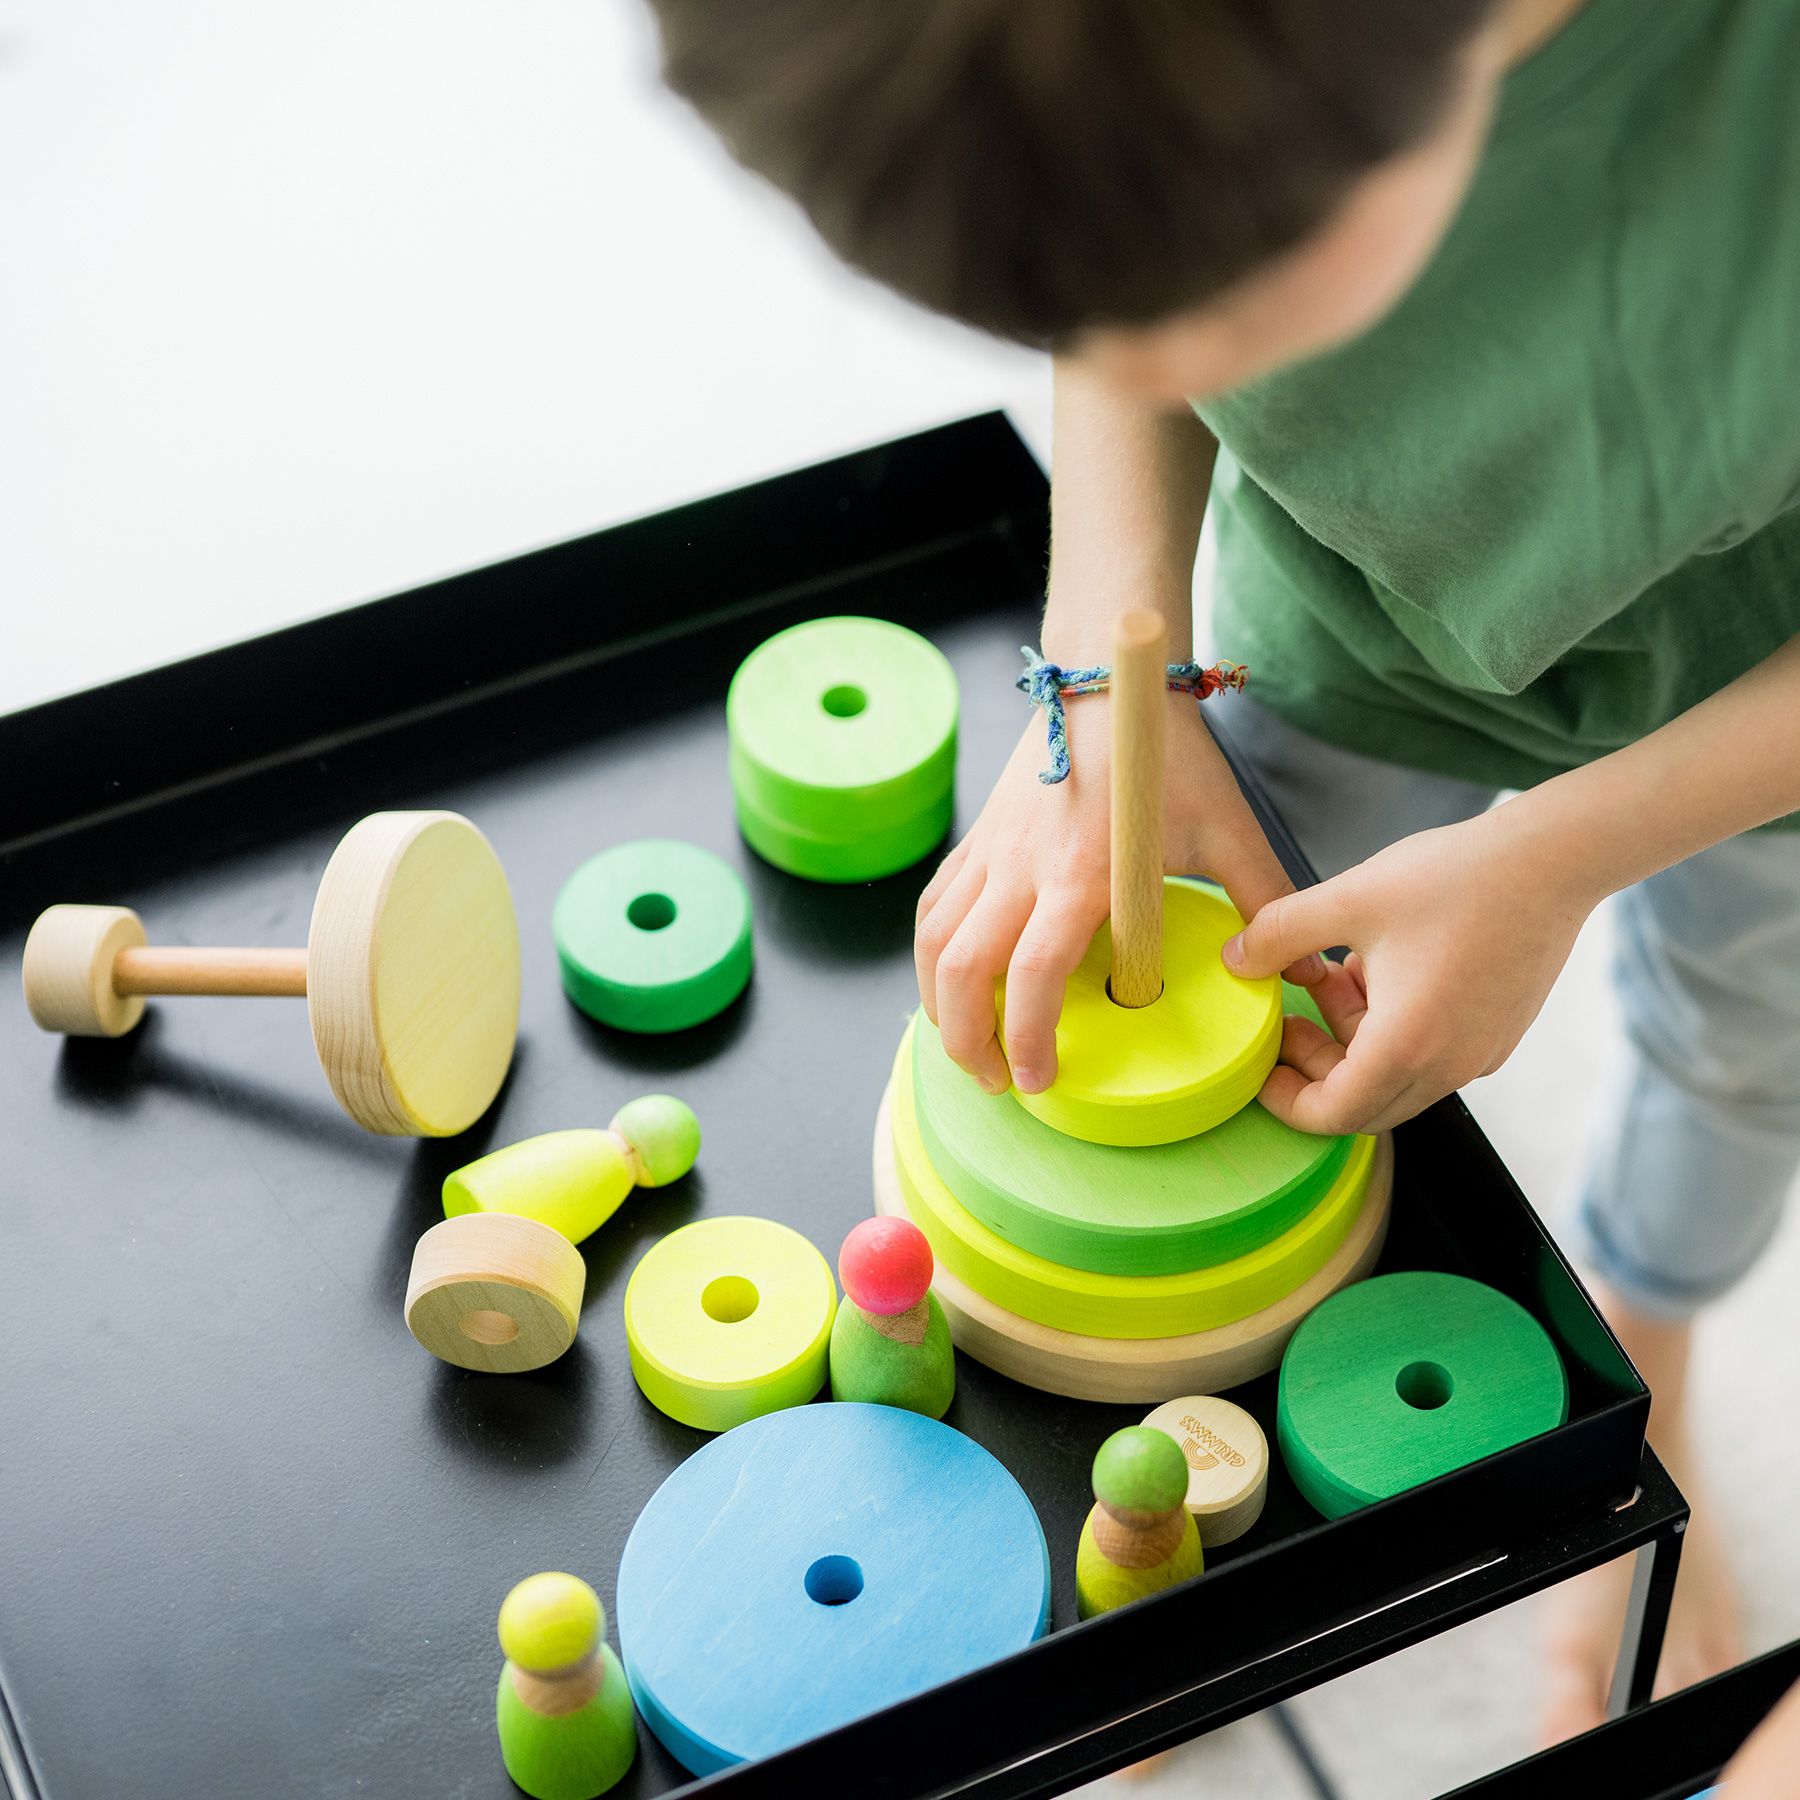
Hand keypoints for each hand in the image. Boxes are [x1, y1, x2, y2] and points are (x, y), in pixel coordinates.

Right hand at [916, 691, 1320, 1094]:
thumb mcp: (1228, 828)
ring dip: (940, 1005)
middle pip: (962, 969)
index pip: (1032, 974)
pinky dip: (933, 957)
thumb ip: (1264, 901)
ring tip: (968, 1048)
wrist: (1106, 681)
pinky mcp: (978, 840)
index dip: (1029, 1038)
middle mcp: (1022, 866)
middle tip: (1000, 1082)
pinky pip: (934, 908)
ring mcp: (991, 851)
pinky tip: (952, 986)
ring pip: (933, 942)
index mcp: (1081, 872)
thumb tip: (1301, 971)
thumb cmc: (1168, 755)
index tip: (1041, 1079)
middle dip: (969, 1041)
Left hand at [1223, 803, 1598, 1133]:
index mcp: (1406, 1046)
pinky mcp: (1496, 1035)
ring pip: (1396, 1076)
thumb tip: (1235, 960)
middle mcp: (1448, 1066)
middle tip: (1287, 1021)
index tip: (1261, 1068)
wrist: (1553, 858)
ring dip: (1352, 1041)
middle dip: (1315, 1070)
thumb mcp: (1347, 899)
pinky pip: (1429, 1054)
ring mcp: (1479, 1054)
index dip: (1285, 1101)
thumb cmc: (1453, 877)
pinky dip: (1390, 1030)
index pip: (1332, 1115)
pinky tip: (1376, 970)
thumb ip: (1279, 934)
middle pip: (1363, 1103)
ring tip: (1329, 976)